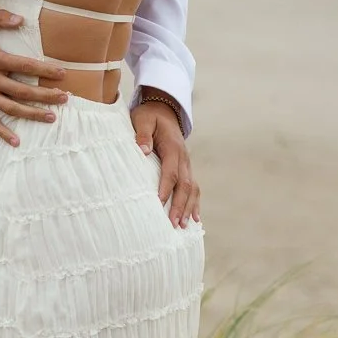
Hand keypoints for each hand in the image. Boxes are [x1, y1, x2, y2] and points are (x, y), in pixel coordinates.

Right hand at [0, 10, 67, 146]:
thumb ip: (0, 18)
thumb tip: (22, 19)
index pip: (24, 66)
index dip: (44, 70)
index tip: (62, 74)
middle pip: (22, 91)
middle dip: (45, 95)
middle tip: (64, 98)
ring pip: (11, 108)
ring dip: (32, 114)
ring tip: (51, 117)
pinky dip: (2, 133)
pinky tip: (17, 141)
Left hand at [131, 99, 200, 226]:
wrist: (164, 110)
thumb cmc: (149, 116)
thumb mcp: (142, 119)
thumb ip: (142, 134)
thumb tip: (144, 150)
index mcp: (173, 148)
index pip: (170, 172)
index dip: (166, 188)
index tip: (159, 203)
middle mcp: (184, 158)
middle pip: (184, 185)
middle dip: (179, 205)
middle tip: (173, 224)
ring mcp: (187, 164)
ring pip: (192, 189)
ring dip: (188, 208)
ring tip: (184, 227)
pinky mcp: (186, 169)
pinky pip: (194, 188)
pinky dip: (195, 204)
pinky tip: (195, 219)